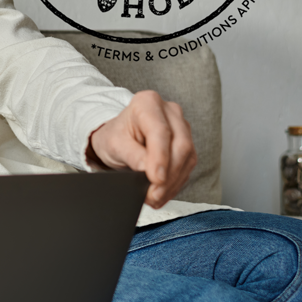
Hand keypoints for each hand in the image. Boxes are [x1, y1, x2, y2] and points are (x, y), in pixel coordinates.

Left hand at [87, 90, 196, 208]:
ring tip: (155, 198)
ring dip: (173, 183)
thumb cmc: (115, 137)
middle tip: (154, 194)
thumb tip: (148, 171)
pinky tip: (163, 194)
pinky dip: (175, 183)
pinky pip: (187, 166)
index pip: (160, 132)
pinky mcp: (186, 145)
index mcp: (148, 103)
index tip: (155, 179)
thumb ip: (132, 155)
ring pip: (187, 157)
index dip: (160, 158)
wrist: (118, 139)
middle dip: (169, 175)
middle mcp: (169, 112)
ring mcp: (181, 127)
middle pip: (180, 144)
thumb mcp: (114, 144)